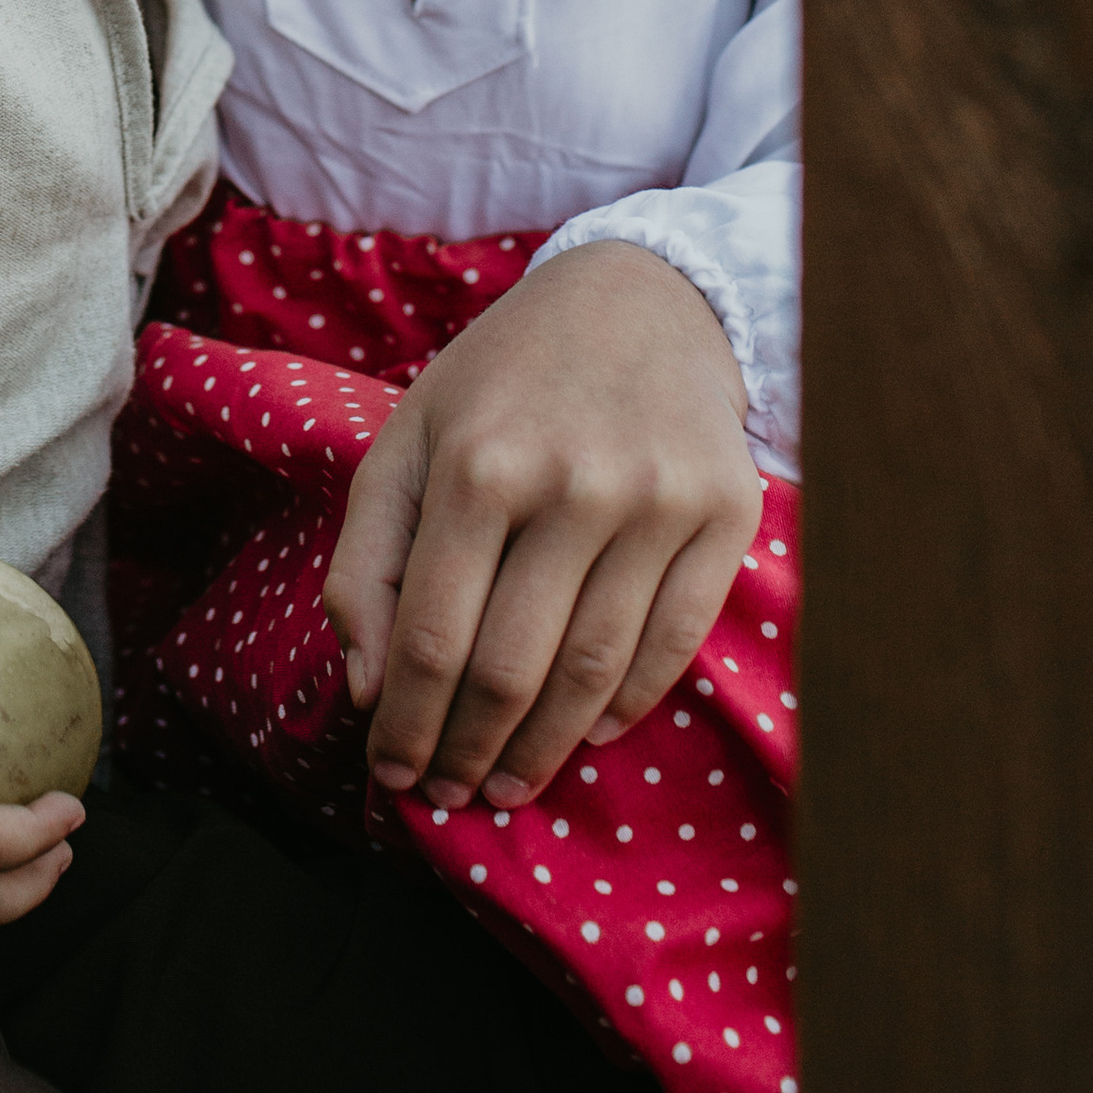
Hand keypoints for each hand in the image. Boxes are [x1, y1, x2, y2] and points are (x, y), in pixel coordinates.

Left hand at [322, 241, 760, 811]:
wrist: (642, 298)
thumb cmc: (504, 379)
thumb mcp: (410, 438)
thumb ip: (367, 558)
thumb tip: (367, 688)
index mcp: (478, 461)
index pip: (430, 636)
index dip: (405, 724)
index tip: (390, 772)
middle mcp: (572, 482)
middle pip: (510, 669)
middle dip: (466, 751)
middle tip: (447, 795)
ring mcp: (658, 501)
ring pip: (592, 674)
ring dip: (542, 751)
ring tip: (506, 783)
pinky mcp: (725, 513)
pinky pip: (671, 645)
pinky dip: (623, 707)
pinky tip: (585, 733)